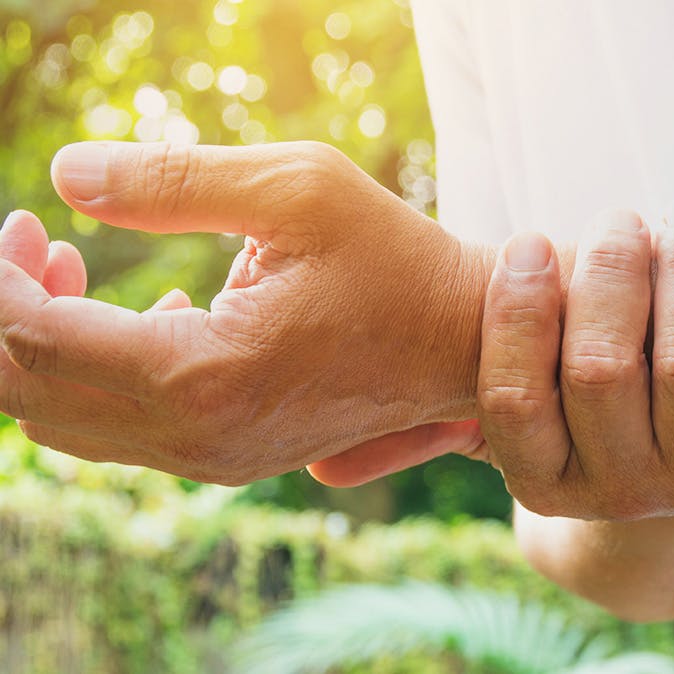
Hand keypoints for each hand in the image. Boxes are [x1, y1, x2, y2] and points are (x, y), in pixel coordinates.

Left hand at [0, 141, 487, 484]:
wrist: (472, 346)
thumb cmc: (399, 260)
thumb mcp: (298, 189)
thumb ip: (173, 178)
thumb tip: (67, 176)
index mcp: (203, 375)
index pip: (35, 338)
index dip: (0, 276)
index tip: (17, 219)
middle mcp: (197, 438)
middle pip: (30, 394)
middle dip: (8, 313)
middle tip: (34, 240)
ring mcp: (213, 460)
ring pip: (64, 423)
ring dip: (45, 347)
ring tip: (76, 268)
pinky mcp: (230, 460)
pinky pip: (120, 434)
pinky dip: (96, 375)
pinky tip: (155, 311)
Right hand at [474, 202, 673, 519]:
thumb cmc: (584, 399)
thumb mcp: (521, 410)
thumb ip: (458, 392)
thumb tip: (337, 437)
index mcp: (543, 481)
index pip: (513, 399)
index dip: (517, 312)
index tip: (529, 241)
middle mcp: (617, 495)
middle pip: (601, 371)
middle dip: (608, 274)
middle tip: (617, 219)